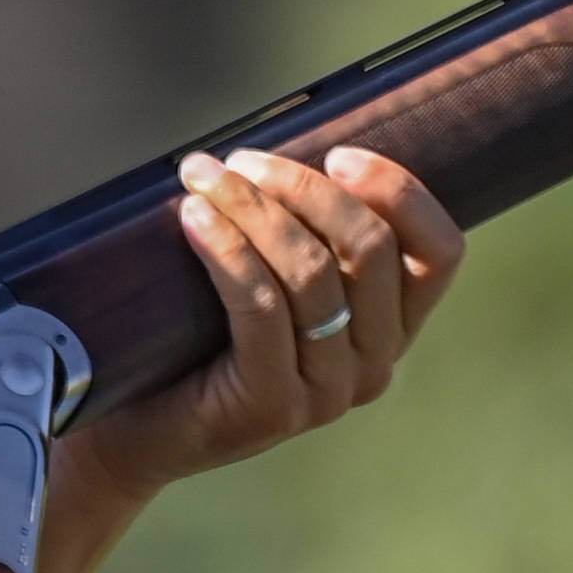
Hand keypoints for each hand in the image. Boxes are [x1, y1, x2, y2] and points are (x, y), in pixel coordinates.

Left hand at [64, 145, 464, 502]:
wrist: (133, 427)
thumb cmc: (191, 332)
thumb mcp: (262, 273)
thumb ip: (292, 225)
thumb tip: (276, 145)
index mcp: (389, 325)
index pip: (439, 252)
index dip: (399, 192)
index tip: (337, 153)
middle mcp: (374, 363)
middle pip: (369, 249)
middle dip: (301, 187)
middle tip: (237, 160)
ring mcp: (328, 391)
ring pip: (311, 272)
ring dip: (252, 208)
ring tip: (199, 176)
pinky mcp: (274, 405)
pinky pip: (261, 307)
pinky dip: (227, 249)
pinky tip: (192, 217)